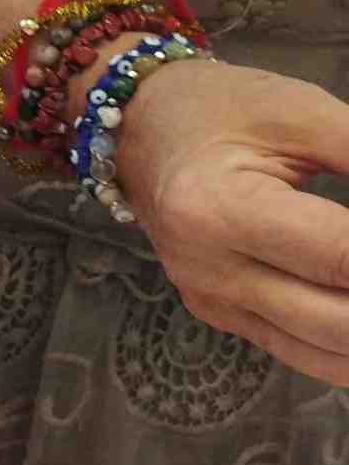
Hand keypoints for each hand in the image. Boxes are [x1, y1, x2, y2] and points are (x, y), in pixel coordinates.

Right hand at [112, 57, 348, 383]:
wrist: (137, 127)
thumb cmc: (221, 106)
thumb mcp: (304, 112)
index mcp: (216, 209)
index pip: (341, 257)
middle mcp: (208, 272)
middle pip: (339, 324)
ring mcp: (214, 304)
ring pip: (329, 358)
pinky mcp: (225, 318)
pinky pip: (308, 355)